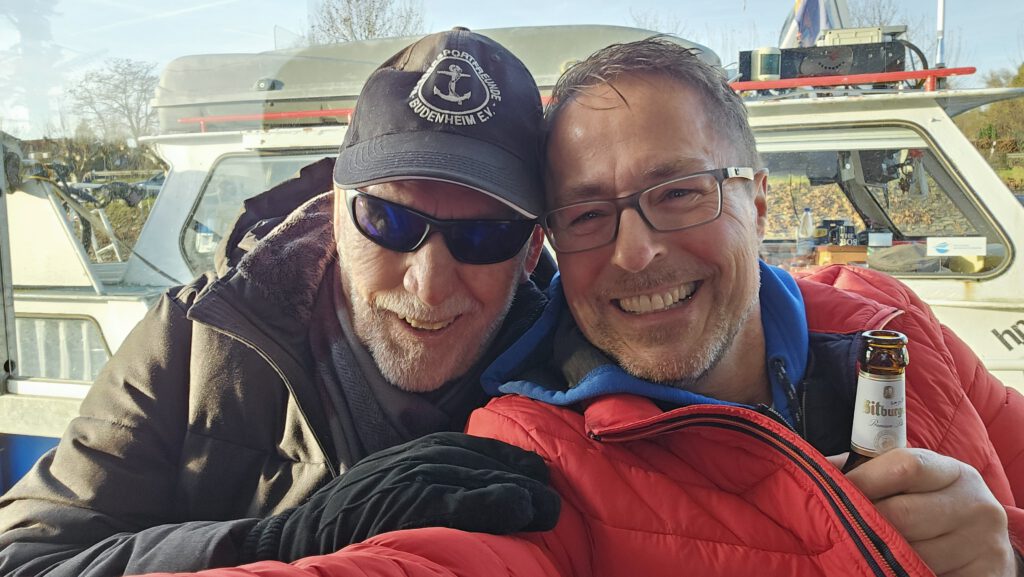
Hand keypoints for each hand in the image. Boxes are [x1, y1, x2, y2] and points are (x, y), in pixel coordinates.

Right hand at [243, 432, 559, 561]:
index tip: (537, 474)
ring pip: (469, 476)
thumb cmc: (347, 523)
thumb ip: (426, 486)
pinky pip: (450, 500)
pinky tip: (518, 510)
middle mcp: (409, 459)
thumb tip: (475, 494)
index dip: (505, 460)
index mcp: (409, 455)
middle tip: (551, 494)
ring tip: (547, 507)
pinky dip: (487, 503)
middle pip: (475, 459)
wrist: (297, 541)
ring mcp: (404, 479)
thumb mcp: (388, 491)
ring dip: (513, 488)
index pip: (467, 448)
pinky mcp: (401, 503)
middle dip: (516, 473)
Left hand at [828, 448, 1015, 576]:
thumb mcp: (913, 484)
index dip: (862, 480)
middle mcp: (975, 504)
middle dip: (866, 523)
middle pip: (902, 513)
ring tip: (866, 552)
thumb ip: (871, 472)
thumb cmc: (934, 508)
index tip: (833, 493)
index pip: (904, 465)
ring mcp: (984, 542)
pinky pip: (930, 575)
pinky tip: (892, 569)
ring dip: (882, 555)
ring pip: (912, 553)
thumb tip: (820, 470)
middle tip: (842, 529)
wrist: (985, 546)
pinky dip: (904, 574)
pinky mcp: (986, 574)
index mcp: (953, 472)